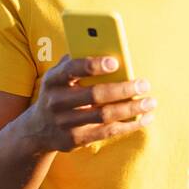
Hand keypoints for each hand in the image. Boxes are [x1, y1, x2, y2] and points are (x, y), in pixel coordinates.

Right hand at [21, 53, 154, 152]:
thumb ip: (77, 61)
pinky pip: (107, 132)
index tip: (116, 61)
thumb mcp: (59, 76)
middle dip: (123, 89)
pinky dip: (129, 125)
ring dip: (131, 109)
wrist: (38, 129)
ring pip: (104, 116)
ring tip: (151, 102)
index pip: (72, 69)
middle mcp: (56, 102)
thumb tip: (107, 49)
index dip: (93, 65)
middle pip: (94, 95)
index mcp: (53, 80)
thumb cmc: (59, 93)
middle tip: (145, 84)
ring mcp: (65, 123)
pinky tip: (145, 118)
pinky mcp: (75, 140)